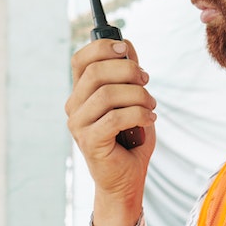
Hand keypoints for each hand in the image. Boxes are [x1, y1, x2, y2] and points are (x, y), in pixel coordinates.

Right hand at [66, 39, 155, 216]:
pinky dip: (139, 114)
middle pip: (96, 72)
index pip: (81, 59)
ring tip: (151, 106)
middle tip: (147, 81)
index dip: (102, 47)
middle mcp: (74, 107)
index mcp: (81, 93)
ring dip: (138, 95)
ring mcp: (79, 125)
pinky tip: (149, 120)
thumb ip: (127, 74)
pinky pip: (115, 117)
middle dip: (128, 71)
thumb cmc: (130, 139)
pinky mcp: (90, 142)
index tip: (125, 49)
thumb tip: (126, 45)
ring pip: (107, 94)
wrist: (127, 179)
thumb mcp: (131, 99)